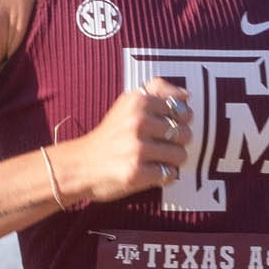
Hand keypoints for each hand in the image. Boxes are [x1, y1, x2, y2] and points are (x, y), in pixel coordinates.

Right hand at [59, 78, 193, 204]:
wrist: (81, 164)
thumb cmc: (110, 135)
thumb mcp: (127, 103)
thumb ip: (156, 92)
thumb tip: (186, 96)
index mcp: (138, 101)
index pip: (180, 108)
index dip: (178, 120)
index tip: (166, 126)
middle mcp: (138, 122)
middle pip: (184, 132)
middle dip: (177, 142)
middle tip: (159, 146)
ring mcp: (137, 148)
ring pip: (180, 155)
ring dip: (172, 161)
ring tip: (156, 160)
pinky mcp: (136, 172)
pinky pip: (169, 174)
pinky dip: (164, 176)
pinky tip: (150, 172)